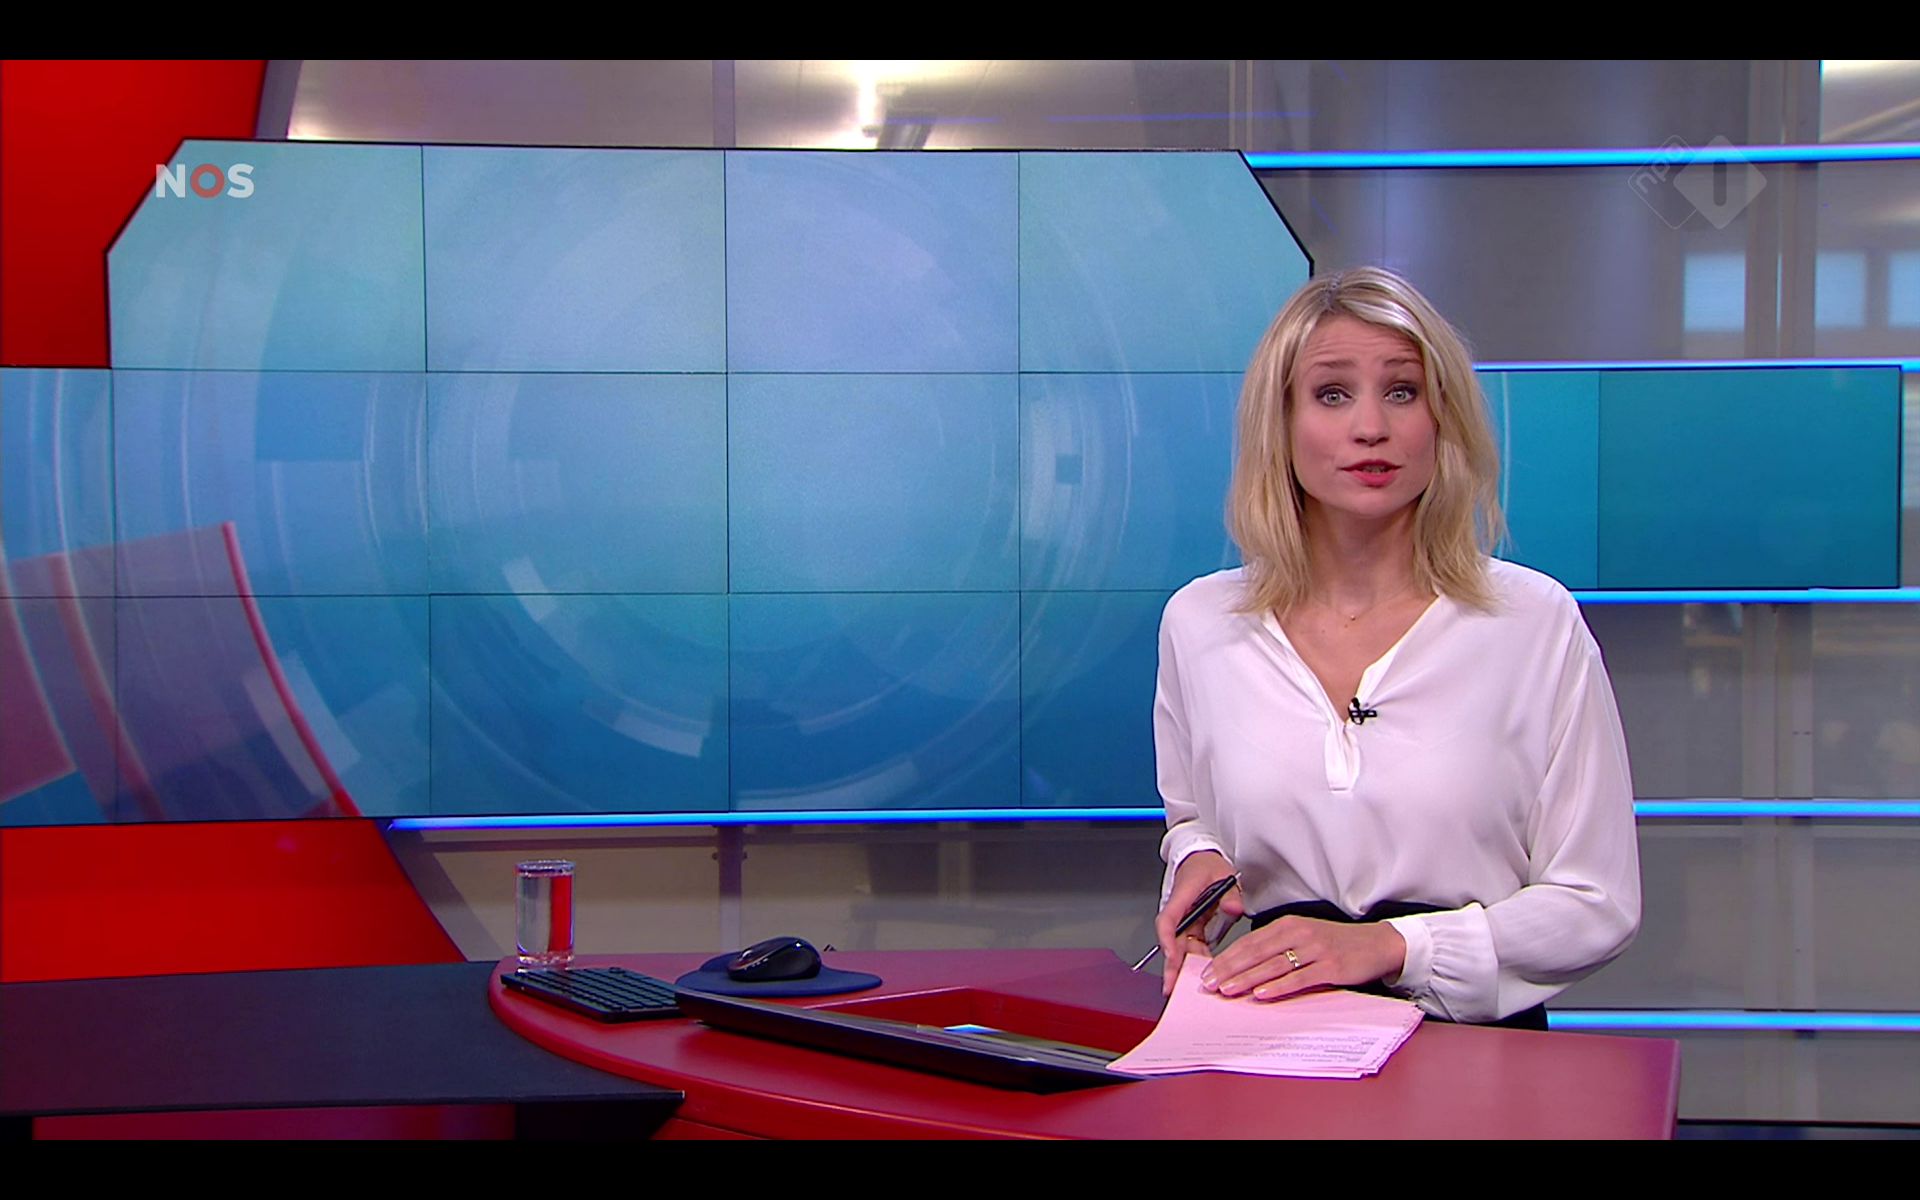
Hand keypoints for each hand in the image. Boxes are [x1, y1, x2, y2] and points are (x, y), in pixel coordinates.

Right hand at [1154, 851, 1244, 996]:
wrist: (1199, 858)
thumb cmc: (1205, 864)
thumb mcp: (1222, 873)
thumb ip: (1229, 894)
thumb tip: (1234, 908)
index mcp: (1181, 897)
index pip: (1168, 921)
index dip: (1168, 941)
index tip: (1172, 957)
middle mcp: (1178, 912)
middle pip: (1171, 942)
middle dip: (1172, 966)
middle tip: (1172, 987)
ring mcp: (1184, 921)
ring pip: (1180, 948)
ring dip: (1183, 968)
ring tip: (1186, 989)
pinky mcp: (1192, 926)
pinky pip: (1191, 946)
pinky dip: (1195, 961)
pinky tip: (1201, 976)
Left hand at [1199, 915, 1405, 1001]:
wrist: (1377, 944)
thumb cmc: (1336, 943)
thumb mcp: (1304, 937)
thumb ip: (1278, 948)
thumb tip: (1245, 967)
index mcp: (1288, 925)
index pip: (1249, 942)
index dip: (1226, 957)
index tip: (1207, 972)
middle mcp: (1299, 933)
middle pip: (1256, 952)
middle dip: (1229, 969)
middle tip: (1209, 984)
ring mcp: (1315, 950)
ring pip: (1273, 964)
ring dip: (1247, 978)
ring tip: (1228, 989)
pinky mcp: (1330, 967)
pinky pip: (1299, 977)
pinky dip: (1279, 986)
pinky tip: (1262, 993)